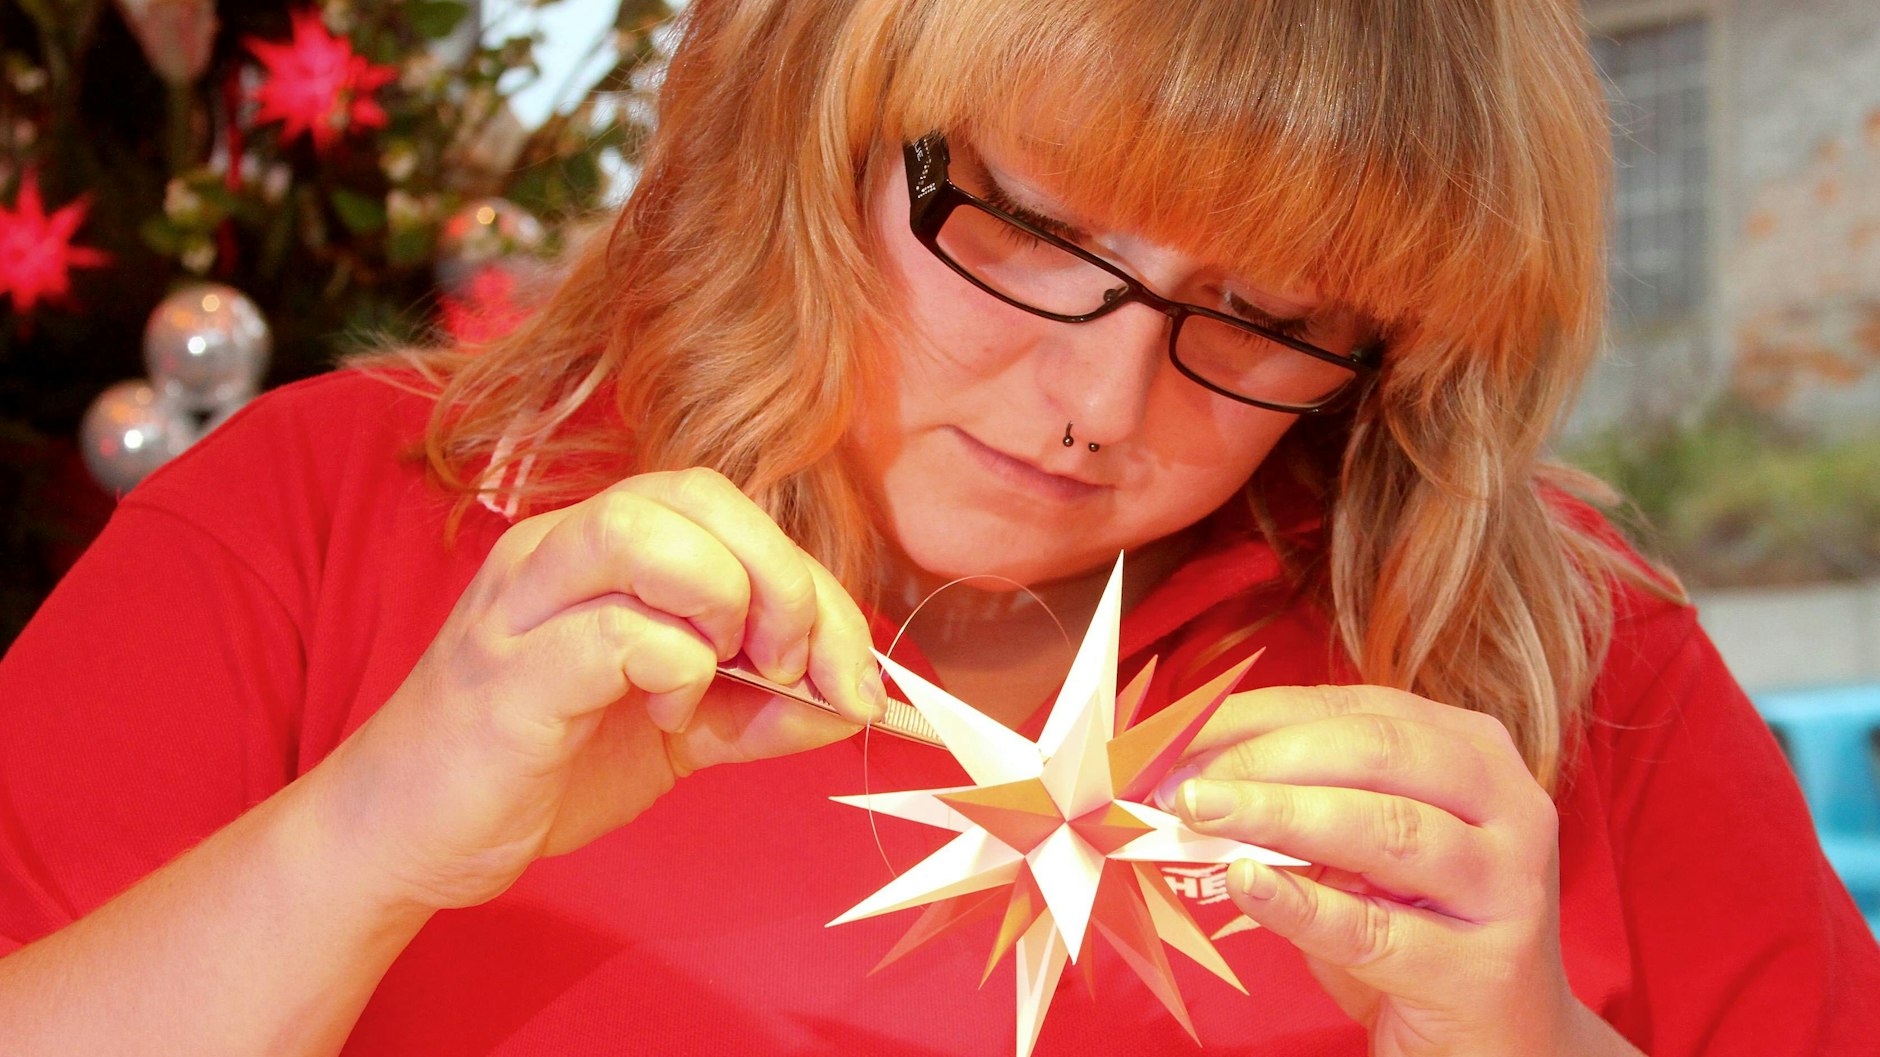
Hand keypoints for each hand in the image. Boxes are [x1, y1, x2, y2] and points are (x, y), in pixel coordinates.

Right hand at [311, 468, 884, 911]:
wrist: (405, 836)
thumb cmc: (536, 766)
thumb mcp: (678, 732)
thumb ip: (759, 709)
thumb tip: (851, 701)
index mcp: (600, 548)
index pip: (729, 511)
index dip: (811, 579)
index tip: (854, 670)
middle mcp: (558, 550)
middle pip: (700, 496)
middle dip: (786, 579)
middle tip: (806, 668)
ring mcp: (526, 602)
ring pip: (648, 532)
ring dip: (729, 599)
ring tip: (736, 672)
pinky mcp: (509, 670)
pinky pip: (618, 631)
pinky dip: (677, 670)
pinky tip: (669, 719)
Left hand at [1170, 684, 1588, 1056]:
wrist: (1506, 1043)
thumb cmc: (1418, 926)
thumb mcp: (1362, 849)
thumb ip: (1303, 800)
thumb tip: (1190, 771)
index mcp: (1475, 753)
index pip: (1358, 709)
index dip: (1260, 715)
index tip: (1179, 732)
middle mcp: (1509, 806)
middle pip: (1377, 753)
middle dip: (1267, 759)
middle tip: (1184, 782)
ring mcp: (1506, 888)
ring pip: (1386, 829)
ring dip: (1279, 816)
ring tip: (1202, 815)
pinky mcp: (1483, 972)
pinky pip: (1377, 929)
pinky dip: (1303, 904)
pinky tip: (1247, 885)